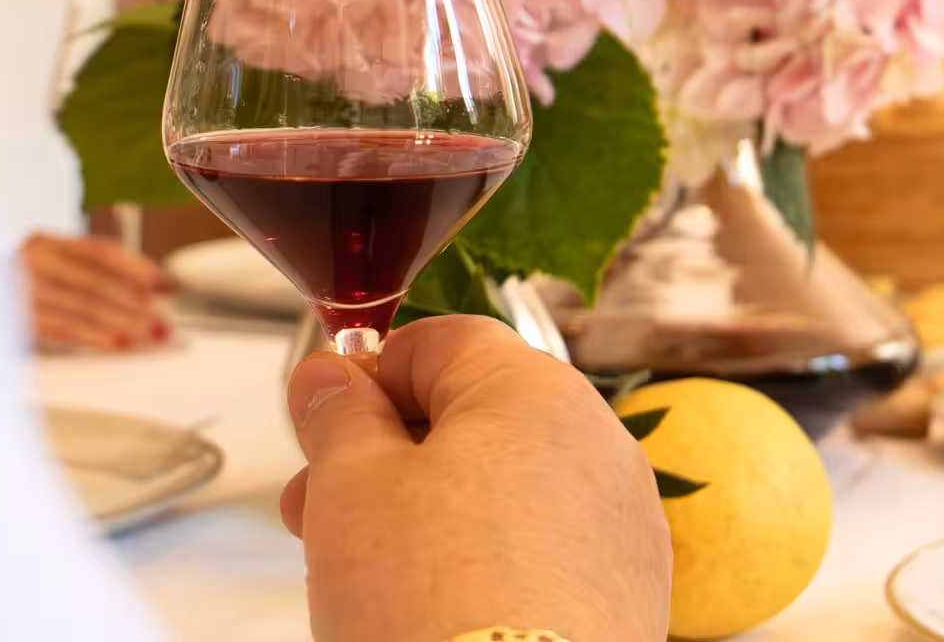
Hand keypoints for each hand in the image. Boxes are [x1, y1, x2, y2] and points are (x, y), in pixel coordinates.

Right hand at [18, 233, 170, 352]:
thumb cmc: (7, 288)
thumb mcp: (43, 270)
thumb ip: (81, 274)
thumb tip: (139, 292)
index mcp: (44, 242)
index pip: (100, 251)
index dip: (138, 268)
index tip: (166, 285)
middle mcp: (32, 259)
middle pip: (97, 281)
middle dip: (138, 305)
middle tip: (166, 323)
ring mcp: (20, 287)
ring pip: (85, 305)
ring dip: (125, 323)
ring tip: (151, 336)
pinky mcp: (12, 316)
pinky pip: (62, 327)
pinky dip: (95, 336)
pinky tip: (119, 344)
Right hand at [283, 316, 670, 641]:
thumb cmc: (434, 603)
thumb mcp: (351, 484)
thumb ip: (337, 414)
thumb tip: (329, 377)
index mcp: (537, 391)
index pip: (441, 339)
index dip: (369, 372)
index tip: (321, 417)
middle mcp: (597, 444)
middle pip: (474, 416)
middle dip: (386, 454)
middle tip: (319, 507)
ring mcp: (619, 523)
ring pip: (505, 486)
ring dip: (429, 510)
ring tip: (366, 569)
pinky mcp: (624, 593)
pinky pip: (540, 547)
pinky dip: (484, 560)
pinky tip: (431, 604)